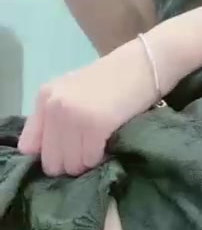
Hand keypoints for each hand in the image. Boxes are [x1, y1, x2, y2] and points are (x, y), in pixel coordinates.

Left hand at [18, 39, 157, 176]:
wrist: (143, 65)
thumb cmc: (112, 82)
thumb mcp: (72, 93)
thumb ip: (53, 118)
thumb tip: (45, 154)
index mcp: (44, 97)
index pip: (29, 146)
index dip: (49, 155)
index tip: (66, 152)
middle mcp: (54, 106)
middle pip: (51, 162)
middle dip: (70, 164)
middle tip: (88, 152)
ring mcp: (74, 115)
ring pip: (72, 165)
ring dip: (87, 163)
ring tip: (100, 147)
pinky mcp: (96, 124)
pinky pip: (91, 159)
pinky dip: (101, 158)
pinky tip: (108, 144)